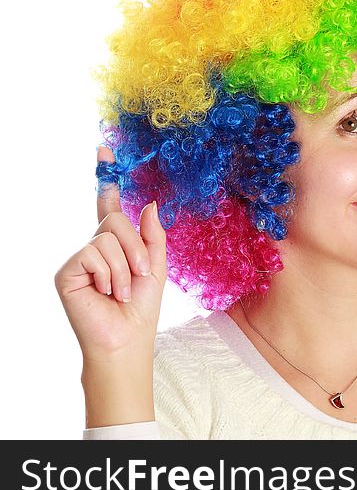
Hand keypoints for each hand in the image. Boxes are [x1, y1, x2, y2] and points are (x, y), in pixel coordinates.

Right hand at [53, 145, 167, 364]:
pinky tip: (107, 294)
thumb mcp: (156, 266)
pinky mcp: (67, 271)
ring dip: (125, 267)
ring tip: (122, 291)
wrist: (127, 339)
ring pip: (107, 236)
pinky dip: (110, 274)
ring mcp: (79, 258)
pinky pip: (94, 253)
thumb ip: (152, 235)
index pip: (109, 207)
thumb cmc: (141, 308)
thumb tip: (149, 203)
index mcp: (117, 244)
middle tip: (140, 274)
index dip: (106, 179)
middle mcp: (95, 247)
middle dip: (135, 247)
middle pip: (115, 219)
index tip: (104, 150)